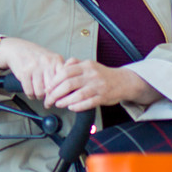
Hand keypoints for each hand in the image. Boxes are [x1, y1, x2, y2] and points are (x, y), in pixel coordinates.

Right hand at [0, 38, 65, 100]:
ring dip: (39, 97)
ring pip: (40, 92)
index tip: (61, 97)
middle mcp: (46, 62)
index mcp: (56, 60)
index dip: (62, 92)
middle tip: (49, 101)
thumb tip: (66, 91)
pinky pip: (29, 91)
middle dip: (50, 98)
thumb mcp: (51, 60)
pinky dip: (31, 95)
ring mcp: (34, 67)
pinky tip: (32, 93)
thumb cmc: (36, 57)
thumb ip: (60, 72)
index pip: (64, 80)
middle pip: (52, 88)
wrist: (17, 49)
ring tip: (39, 95)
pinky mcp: (24, 72)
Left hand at [45, 59, 159, 111]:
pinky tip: (71, 107)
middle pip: (69, 84)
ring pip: (78, 94)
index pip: (65, 72)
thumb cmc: (101, 74)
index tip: (47, 88)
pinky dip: (78, 106)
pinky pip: (88, 103)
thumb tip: (59, 66)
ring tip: (58, 104)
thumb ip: (74, 64)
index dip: (54, 81)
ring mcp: (98, 86)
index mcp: (86, 65)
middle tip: (49, 100)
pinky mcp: (103, 97)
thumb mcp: (88, 64)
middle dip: (56, 93)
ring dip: (65, 101)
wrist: (123, 81)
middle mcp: (91, 75)